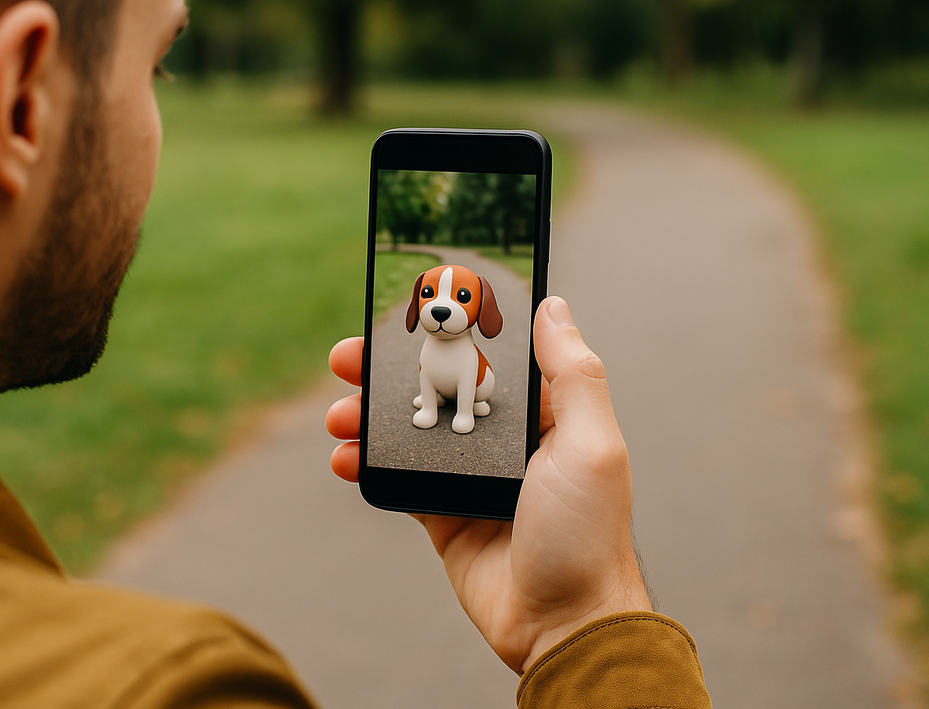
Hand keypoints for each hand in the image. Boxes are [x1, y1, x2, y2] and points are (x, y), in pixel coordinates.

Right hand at [325, 296, 650, 673]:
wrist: (563, 623)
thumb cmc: (588, 534)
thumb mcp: (590, 444)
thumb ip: (573, 375)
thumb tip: (554, 306)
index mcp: (541, 416)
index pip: (484, 357)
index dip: (443, 334)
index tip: (402, 314)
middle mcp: (502, 441)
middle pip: (435, 386)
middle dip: (386, 372)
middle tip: (345, 359)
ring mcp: (469, 477)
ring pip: (407, 430)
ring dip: (367, 418)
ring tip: (338, 415)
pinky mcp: (443, 514)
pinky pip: (397, 480)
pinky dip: (365, 466)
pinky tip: (343, 458)